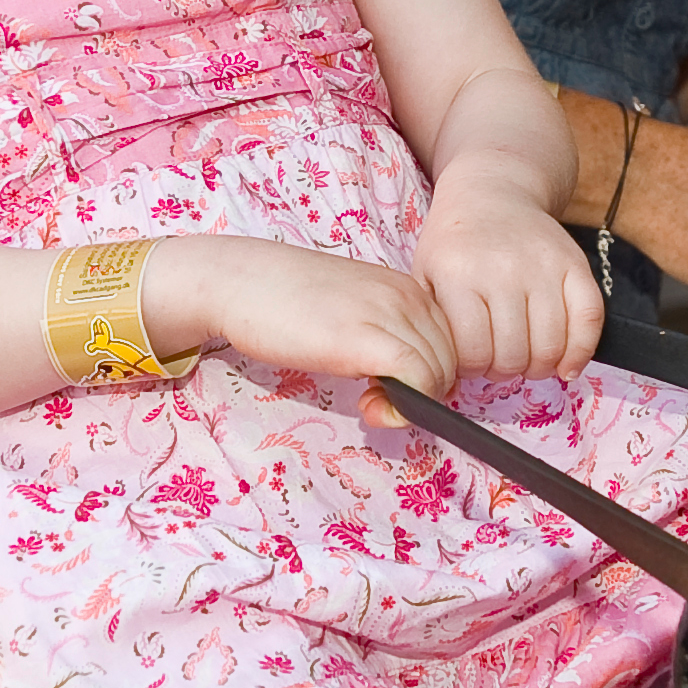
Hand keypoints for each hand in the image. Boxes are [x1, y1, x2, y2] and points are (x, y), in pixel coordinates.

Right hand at [151, 236, 456, 392]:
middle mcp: (407, 295)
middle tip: (375, 400)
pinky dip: (403, 407)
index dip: (428, 375)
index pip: (449, 342)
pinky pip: (418, 382)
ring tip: (367, 401)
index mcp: (405, 287)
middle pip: (450, 361)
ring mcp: (390, 314)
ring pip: (439, 374)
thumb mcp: (348, 313)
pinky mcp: (367, 339)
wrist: (237, 279)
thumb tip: (404, 384)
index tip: (391, 386)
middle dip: (422, 392)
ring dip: (410, 402)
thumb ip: (381, 339)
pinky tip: (368, 407)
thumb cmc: (282, 299)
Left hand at [413, 185, 600, 383]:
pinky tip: (566, 365)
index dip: (473, 368)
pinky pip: (590, 319)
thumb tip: (446, 383)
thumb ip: (436, 327)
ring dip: (539, 367)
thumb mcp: (427, 277)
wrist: (491, 192)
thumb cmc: (455, 246)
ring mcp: (543, 265)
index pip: (473, 351)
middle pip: (513, 354)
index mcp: (458, 274)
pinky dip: (581, 352)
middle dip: (505, 370)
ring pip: (551, 345)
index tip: (471, 361)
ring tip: (526, 359)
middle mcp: (502, 269)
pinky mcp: (575, 263)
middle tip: (499, 360)